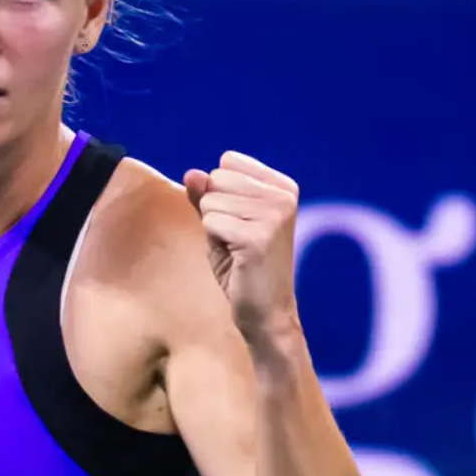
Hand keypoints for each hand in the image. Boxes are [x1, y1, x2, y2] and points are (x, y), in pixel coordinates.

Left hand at [184, 151, 300, 337]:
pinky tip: (237, 258)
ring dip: (214, 229)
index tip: (241, 222)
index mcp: (283, 187)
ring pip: (210, 201)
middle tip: (237, 240)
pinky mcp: (258, 236)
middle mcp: (284, 196)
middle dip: (215, 211)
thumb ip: (207, 196)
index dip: (220, 194)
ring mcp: (274, 215)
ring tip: (237, 250)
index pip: (227, 162)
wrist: (266, 312)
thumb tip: (192, 173)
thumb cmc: (243, 266)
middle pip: (216, 179)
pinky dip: (214, 242)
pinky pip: (210, 222)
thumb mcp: (222, 223)